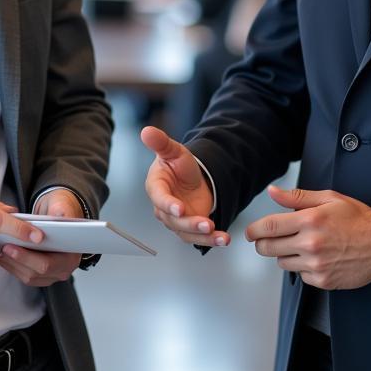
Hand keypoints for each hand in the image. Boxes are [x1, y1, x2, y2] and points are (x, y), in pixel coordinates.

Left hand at [0, 189, 82, 286]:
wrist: (60, 215)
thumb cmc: (62, 212)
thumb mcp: (63, 205)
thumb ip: (62, 210)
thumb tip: (59, 214)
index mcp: (72, 255)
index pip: (49, 263)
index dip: (29, 257)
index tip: (14, 245)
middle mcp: (63, 268)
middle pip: (36, 272)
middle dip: (18, 259)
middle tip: (4, 247)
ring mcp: (52, 274)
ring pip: (28, 276)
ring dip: (12, 264)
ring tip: (0, 250)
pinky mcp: (41, 275)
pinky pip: (24, 275)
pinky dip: (12, 266)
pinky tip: (2, 255)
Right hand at [141, 126, 229, 247]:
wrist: (194, 177)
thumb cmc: (180, 165)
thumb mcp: (174, 150)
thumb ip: (161, 143)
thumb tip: (146, 130)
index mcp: (156, 187)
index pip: (159, 197)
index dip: (168, 204)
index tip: (179, 208)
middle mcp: (163, 207)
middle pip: (173, 219)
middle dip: (190, 223)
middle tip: (207, 224)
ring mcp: (175, 220)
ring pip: (186, 232)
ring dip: (203, 236)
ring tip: (220, 235)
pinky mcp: (189, 228)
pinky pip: (198, 238)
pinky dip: (211, 240)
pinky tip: (224, 238)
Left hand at [245, 186, 370, 289]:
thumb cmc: (358, 219)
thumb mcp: (328, 199)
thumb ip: (297, 196)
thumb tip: (273, 192)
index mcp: (309, 220)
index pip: (268, 227)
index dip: (253, 230)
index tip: (250, 231)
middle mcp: (310, 244)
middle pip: (268, 248)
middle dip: (263, 243)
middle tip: (267, 239)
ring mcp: (316, 265)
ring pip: (282, 263)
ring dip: (285, 255)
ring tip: (301, 245)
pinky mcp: (323, 281)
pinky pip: (300, 276)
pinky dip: (302, 268)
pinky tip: (316, 258)